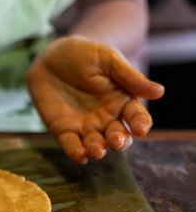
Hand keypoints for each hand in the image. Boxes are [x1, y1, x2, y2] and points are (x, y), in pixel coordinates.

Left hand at [26, 35, 164, 163]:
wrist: (51, 56)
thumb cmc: (84, 55)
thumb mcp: (109, 60)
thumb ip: (130, 77)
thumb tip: (159, 92)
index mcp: (123, 101)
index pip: (136, 117)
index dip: (140, 124)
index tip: (141, 128)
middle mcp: (106, 118)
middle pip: (118, 136)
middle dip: (119, 141)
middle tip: (116, 140)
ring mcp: (85, 126)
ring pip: (96, 144)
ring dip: (98, 150)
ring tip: (97, 150)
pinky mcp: (64, 130)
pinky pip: (71, 145)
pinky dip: (76, 153)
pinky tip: (80, 156)